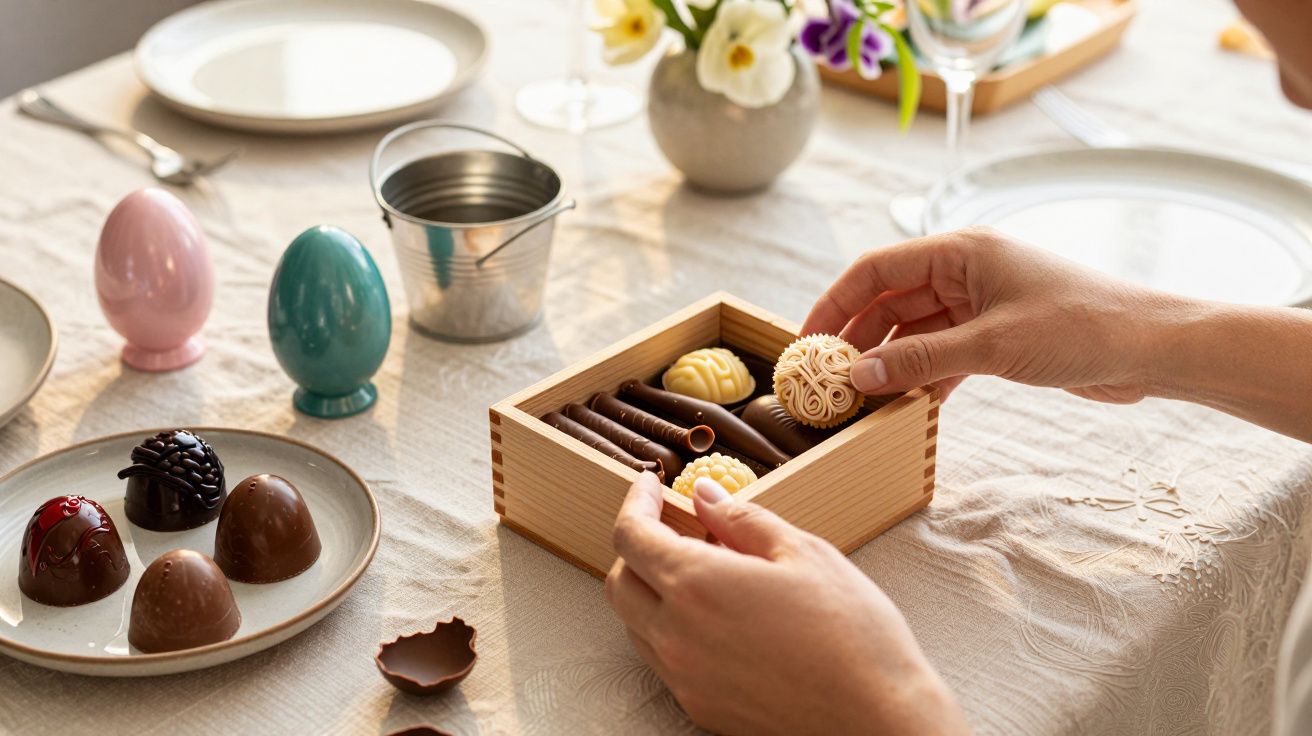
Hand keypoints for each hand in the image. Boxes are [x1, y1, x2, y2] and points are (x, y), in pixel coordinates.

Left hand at [606, 472, 968, 735]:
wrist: (878, 721)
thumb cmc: (853, 635)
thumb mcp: (804, 554)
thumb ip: (742, 521)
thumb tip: (704, 496)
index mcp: (697, 584)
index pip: (630, 536)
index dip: (634, 503)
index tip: (649, 486)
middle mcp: (676, 635)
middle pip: (620, 582)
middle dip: (636, 547)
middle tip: (675, 527)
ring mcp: (683, 678)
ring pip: (635, 624)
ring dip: (652, 591)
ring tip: (705, 572)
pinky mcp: (699, 708)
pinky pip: (662, 660)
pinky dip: (671, 629)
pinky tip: (718, 618)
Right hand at [801, 227, 1180, 402]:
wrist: (1152, 347)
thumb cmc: (1082, 327)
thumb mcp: (991, 345)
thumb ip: (919, 360)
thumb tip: (857, 377)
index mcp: (960, 251)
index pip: (875, 269)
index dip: (835, 303)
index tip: (807, 342)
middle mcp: (966, 271)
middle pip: (890, 301)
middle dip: (857, 340)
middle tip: (828, 380)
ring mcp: (981, 303)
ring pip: (915, 331)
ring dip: (890, 363)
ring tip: (861, 400)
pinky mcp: (998, 336)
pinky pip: (943, 353)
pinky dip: (923, 377)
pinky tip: (906, 407)